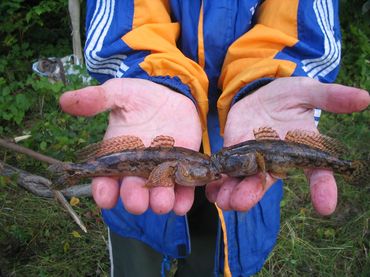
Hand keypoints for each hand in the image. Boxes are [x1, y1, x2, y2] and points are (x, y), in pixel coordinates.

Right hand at [60, 78, 201, 214]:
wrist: (170, 95)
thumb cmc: (140, 97)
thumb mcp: (118, 93)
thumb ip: (96, 99)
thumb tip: (64, 100)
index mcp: (117, 155)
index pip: (105, 179)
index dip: (104, 191)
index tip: (105, 198)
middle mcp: (137, 168)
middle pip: (132, 191)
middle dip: (133, 199)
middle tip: (136, 203)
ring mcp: (161, 170)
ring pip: (158, 194)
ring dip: (159, 202)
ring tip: (162, 204)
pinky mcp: (182, 168)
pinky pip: (182, 190)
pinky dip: (183, 200)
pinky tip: (181, 204)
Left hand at [206, 77, 368, 214]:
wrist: (259, 93)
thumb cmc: (287, 95)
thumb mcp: (306, 91)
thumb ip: (329, 96)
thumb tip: (365, 98)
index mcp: (300, 151)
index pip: (317, 173)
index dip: (323, 189)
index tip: (326, 207)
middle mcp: (277, 162)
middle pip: (268, 184)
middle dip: (254, 194)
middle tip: (241, 202)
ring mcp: (253, 161)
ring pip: (244, 183)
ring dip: (231, 194)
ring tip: (221, 200)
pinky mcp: (234, 155)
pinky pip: (227, 174)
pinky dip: (218, 183)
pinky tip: (210, 190)